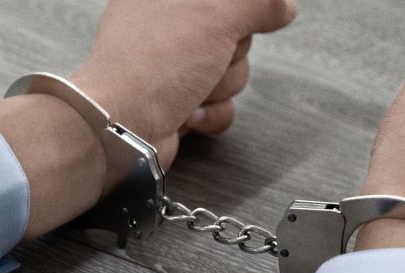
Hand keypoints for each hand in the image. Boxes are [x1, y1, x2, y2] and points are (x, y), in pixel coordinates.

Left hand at [71, 0, 297, 169]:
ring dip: (218, 87)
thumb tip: (282, 6)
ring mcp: (170, 67)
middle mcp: (166, 27)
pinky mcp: (176, 103)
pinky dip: (209, 113)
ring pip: (231, 71)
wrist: (121, 128)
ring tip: (189, 90)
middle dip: (228, 54)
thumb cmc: (153, 65)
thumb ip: (258, 2)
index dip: (240, 10)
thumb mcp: (217, 13)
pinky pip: (219, 104)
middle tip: (203, 58)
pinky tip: (187, 113)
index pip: (223, 0)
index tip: (238, 23)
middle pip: (234, 32)